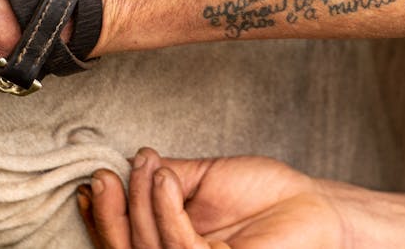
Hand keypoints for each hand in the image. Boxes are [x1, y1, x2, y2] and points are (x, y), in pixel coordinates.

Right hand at [82, 148, 344, 248]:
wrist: (308, 202)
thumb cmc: (261, 193)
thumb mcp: (201, 180)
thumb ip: (164, 178)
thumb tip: (127, 164)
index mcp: (172, 246)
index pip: (126, 242)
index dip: (103, 218)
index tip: (95, 180)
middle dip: (112, 214)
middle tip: (105, 174)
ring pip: (148, 248)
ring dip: (140, 202)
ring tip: (149, 166)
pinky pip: (180, 245)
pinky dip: (166, 209)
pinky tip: (165, 179)